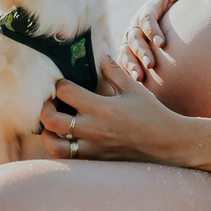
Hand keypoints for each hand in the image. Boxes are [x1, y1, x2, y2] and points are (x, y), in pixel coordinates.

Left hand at [40, 59, 192, 163]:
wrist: (165, 142)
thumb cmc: (150, 112)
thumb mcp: (133, 87)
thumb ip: (112, 69)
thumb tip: (99, 50)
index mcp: (102, 108)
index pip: (66, 92)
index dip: (59, 84)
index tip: (63, 82)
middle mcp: (94, 129)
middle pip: (52, 121)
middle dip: (45, 109)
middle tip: (51, 103)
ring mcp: (93, 147)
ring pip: (55, 146)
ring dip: (48, 134)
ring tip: (53, 124)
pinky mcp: (95, 159)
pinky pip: (68, 158)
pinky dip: (60, 148)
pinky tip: (65, 138)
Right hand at [119, 0, 197, 78]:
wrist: (162, 15)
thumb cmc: (171, 3)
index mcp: (147, 10)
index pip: (147, 19)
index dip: (152, 30)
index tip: (162, 43)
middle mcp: (135, 24)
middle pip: (134, 38)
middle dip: (142, 51)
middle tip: (151, 64)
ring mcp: (129, 38)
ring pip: (126, 51)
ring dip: (132, 64)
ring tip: (140, 77)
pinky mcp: (127, 51)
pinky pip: (123, 62)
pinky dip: (128, 71)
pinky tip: (136, 83)